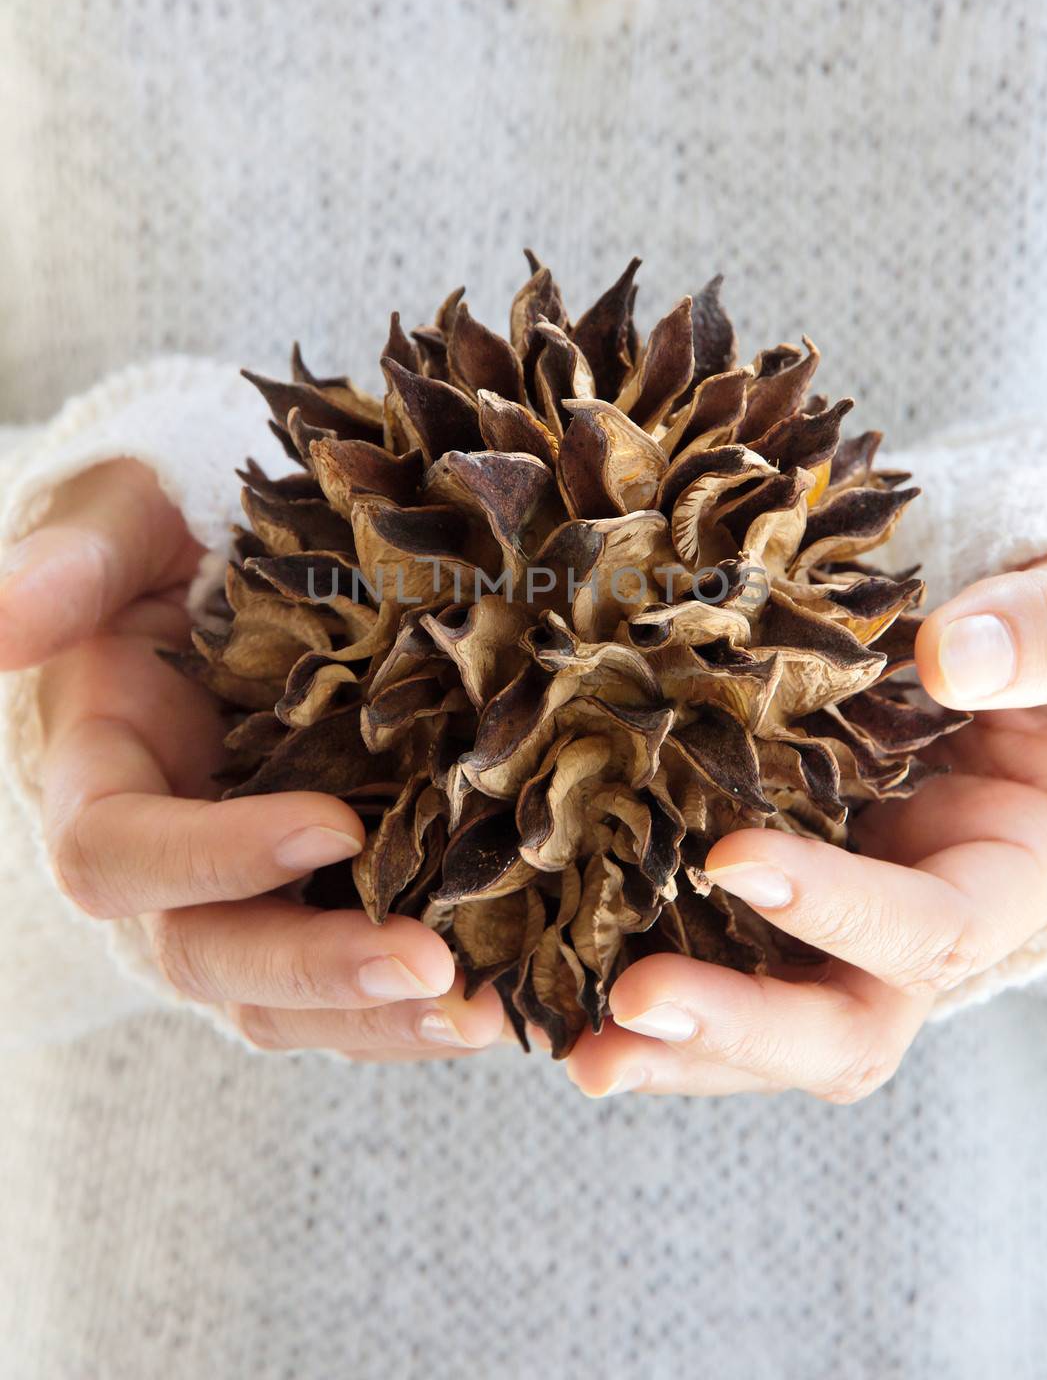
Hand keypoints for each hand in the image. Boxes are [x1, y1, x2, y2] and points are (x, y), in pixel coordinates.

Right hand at [0, 459, 503, 1056]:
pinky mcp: (307, 898)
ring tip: (489, 1013)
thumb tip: (3, 617)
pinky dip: (415, 996)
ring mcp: (233, 894)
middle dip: (318, 971)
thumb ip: (71, 562)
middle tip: (435, 969)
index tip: (334, 825)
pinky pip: (347, 972)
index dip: (214, 855)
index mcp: (92, 779)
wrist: (219, 562)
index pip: (117, 854)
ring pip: (284, 997)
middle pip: (207, 956)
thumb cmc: (161, 529)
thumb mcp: (115, 517)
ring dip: (380, 1016)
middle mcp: (155, 866)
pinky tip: (508, 991)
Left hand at [566, 555, 1046, 1099]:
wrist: (1027, 658)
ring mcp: (843, 921)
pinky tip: (549, 978)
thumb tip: (947, 658)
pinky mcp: (778, 893)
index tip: (736, 864)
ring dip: (673, 1042)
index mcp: (1010, 876)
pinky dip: (637, 968)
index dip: (841, 909)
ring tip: (571, 1045)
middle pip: (841, 1026)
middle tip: (626, 1010)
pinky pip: (715, 952)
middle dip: (735, 1029)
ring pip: (766, 1020)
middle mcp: (922, 927)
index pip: (933, 930)